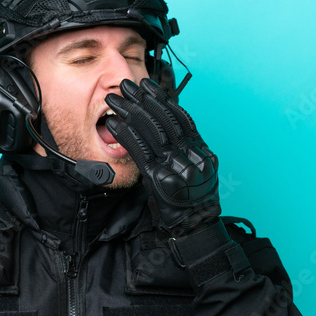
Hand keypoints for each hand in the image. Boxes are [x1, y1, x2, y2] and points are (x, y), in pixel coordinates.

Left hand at [105, 79, 219, 235]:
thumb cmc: (193, 205)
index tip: (148, 86)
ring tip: (114, 99)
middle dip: (142, 100)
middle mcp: (191, 155)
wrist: (196, 230)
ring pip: (152, 130)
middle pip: (164, 120)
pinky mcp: (159, 178)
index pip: (181, 118)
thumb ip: (183, 152)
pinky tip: (114, 123)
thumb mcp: (197, 174)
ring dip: (130, 112)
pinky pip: (141, 151)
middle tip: (126, 86)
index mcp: (202, 151)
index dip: (162, 100)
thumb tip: (165, 133)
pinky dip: (126, 134)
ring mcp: (177, 166)